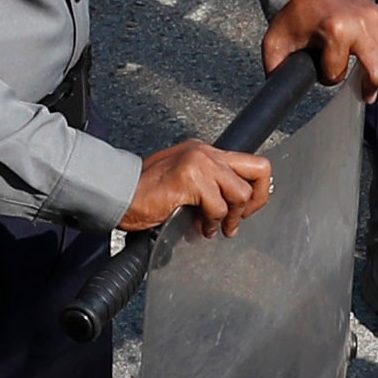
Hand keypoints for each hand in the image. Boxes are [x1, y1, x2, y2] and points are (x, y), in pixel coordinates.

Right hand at [121, 136, 274, 238]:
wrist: (118, 195)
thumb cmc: (145, 193)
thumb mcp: (184, 182)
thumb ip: (208, 186)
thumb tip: (234, 206)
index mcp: (205, 151)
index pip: (250, 163)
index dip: (256, 191)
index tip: (244, 210)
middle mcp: (205, 152)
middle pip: (259, 168)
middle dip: (257, 200)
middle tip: (240, 218)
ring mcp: (198, 162)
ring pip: (239, 192)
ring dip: (229, 217)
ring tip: (211, 226)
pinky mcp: (190, 178)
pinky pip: (217, 207)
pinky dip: (210, 222)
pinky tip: (197, 226)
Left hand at [266, 0, 377, 100]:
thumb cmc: (292, 12)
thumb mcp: (275, 45)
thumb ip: (278, 72)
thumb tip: (280, 94)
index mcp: (336, 31)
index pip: (339, 74)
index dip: (328, 77)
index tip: (320, 69)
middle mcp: (360, 24)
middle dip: (368, 88)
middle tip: (362, 94)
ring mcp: (374, 17)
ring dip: (374, 72)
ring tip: (363, 77)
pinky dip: (377, 55)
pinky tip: (363, 56)